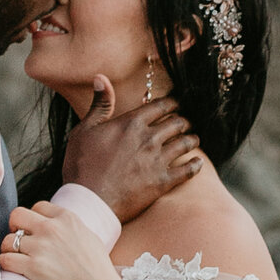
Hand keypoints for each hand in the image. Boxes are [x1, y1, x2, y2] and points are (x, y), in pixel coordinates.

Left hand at [0, 201, 126, 279]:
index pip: (38, 206)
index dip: (33, 217)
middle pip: (17, 215)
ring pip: (7, 240)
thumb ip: (72, 228)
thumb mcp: (90, 237)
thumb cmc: (98, 270)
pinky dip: (5, 264)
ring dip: (8, 248)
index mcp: (67, 218)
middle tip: (18, 239)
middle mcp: (52, 229)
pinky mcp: (32, 267)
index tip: (33, 229)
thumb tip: (60, 224)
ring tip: (15, 257)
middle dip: (14, 226)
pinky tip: (12, 267)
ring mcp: (41, 248)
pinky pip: (5, 259)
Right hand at [62, 81, 202, 222]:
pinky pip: (188, 170)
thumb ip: (99, 104)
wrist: (88, 201)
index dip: (172, 103)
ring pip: (186, 143)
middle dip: (183, 120)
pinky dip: (195, 165)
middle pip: (177, 122)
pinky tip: (197, 163)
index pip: (162, 106)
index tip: (175, 104)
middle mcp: (149, 138)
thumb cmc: (82, 166)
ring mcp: (158, 160)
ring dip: (192, 139)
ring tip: (193, 139)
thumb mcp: (84, 130)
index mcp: (131, 123)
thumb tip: (101, 78)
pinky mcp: (163, 182)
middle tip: (185, 122)